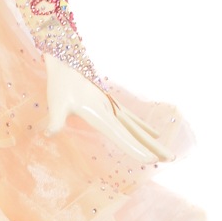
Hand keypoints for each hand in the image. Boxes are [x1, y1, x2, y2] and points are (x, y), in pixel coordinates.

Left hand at [43, 54, 172, 162]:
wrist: (67, 61)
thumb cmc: (60, 83)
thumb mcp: (55, 103)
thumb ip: (55, 120)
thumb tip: (50, 134)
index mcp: (100, 114)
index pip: (121, 136)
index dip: (135, 149)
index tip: (150, 160)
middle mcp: (110, 111)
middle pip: (136, 133)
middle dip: (153, 147)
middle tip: (171, 159)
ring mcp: (113, 107)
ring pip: (137, 128)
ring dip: (152, 141)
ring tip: (167, 154)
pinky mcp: (111, 104)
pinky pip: (132, 120)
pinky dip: (143, 128)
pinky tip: (154, 134)